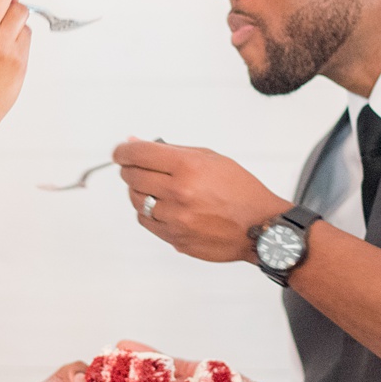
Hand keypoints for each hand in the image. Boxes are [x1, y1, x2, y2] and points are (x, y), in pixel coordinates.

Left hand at [113, 139, 288, 262]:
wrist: (260, 227)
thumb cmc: (240, 191)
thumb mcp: (211, 159)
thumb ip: (172, 150)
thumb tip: (136, 143)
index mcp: (188, 167)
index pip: (139, 153)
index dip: (123, 151)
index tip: (120, 151)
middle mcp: (179, 193)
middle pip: (132, 176)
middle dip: (130, 169)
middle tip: (135, 167)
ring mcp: (175, 218)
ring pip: (136, 200)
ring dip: (139, 191)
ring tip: (154, 188)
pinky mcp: (175, 238)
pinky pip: (146, 221)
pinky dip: (147, 212)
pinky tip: (161, 206)